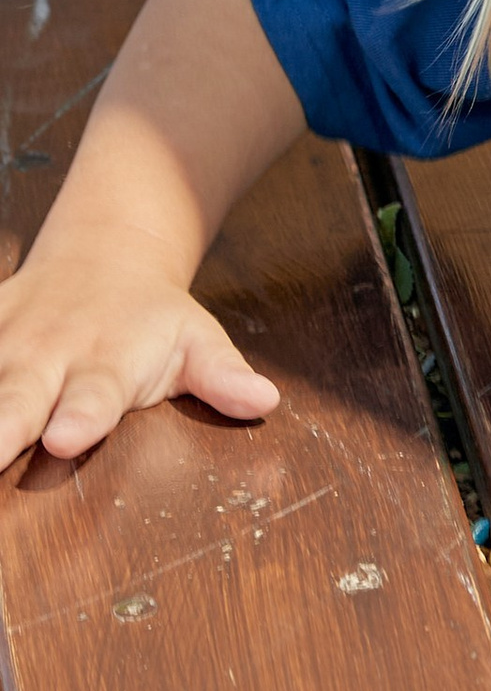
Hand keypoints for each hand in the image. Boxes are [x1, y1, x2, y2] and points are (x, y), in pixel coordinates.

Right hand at [0, 225, 277, 467]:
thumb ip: (222, 374)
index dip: (81, 415)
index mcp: (106, 362)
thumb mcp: (197, 340)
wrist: (105, 254)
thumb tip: (264, 400)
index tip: (66, 435)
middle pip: (16, 395)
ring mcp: (1, 346)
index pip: (95, 395)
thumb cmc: (152, 321)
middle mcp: (45, 355)